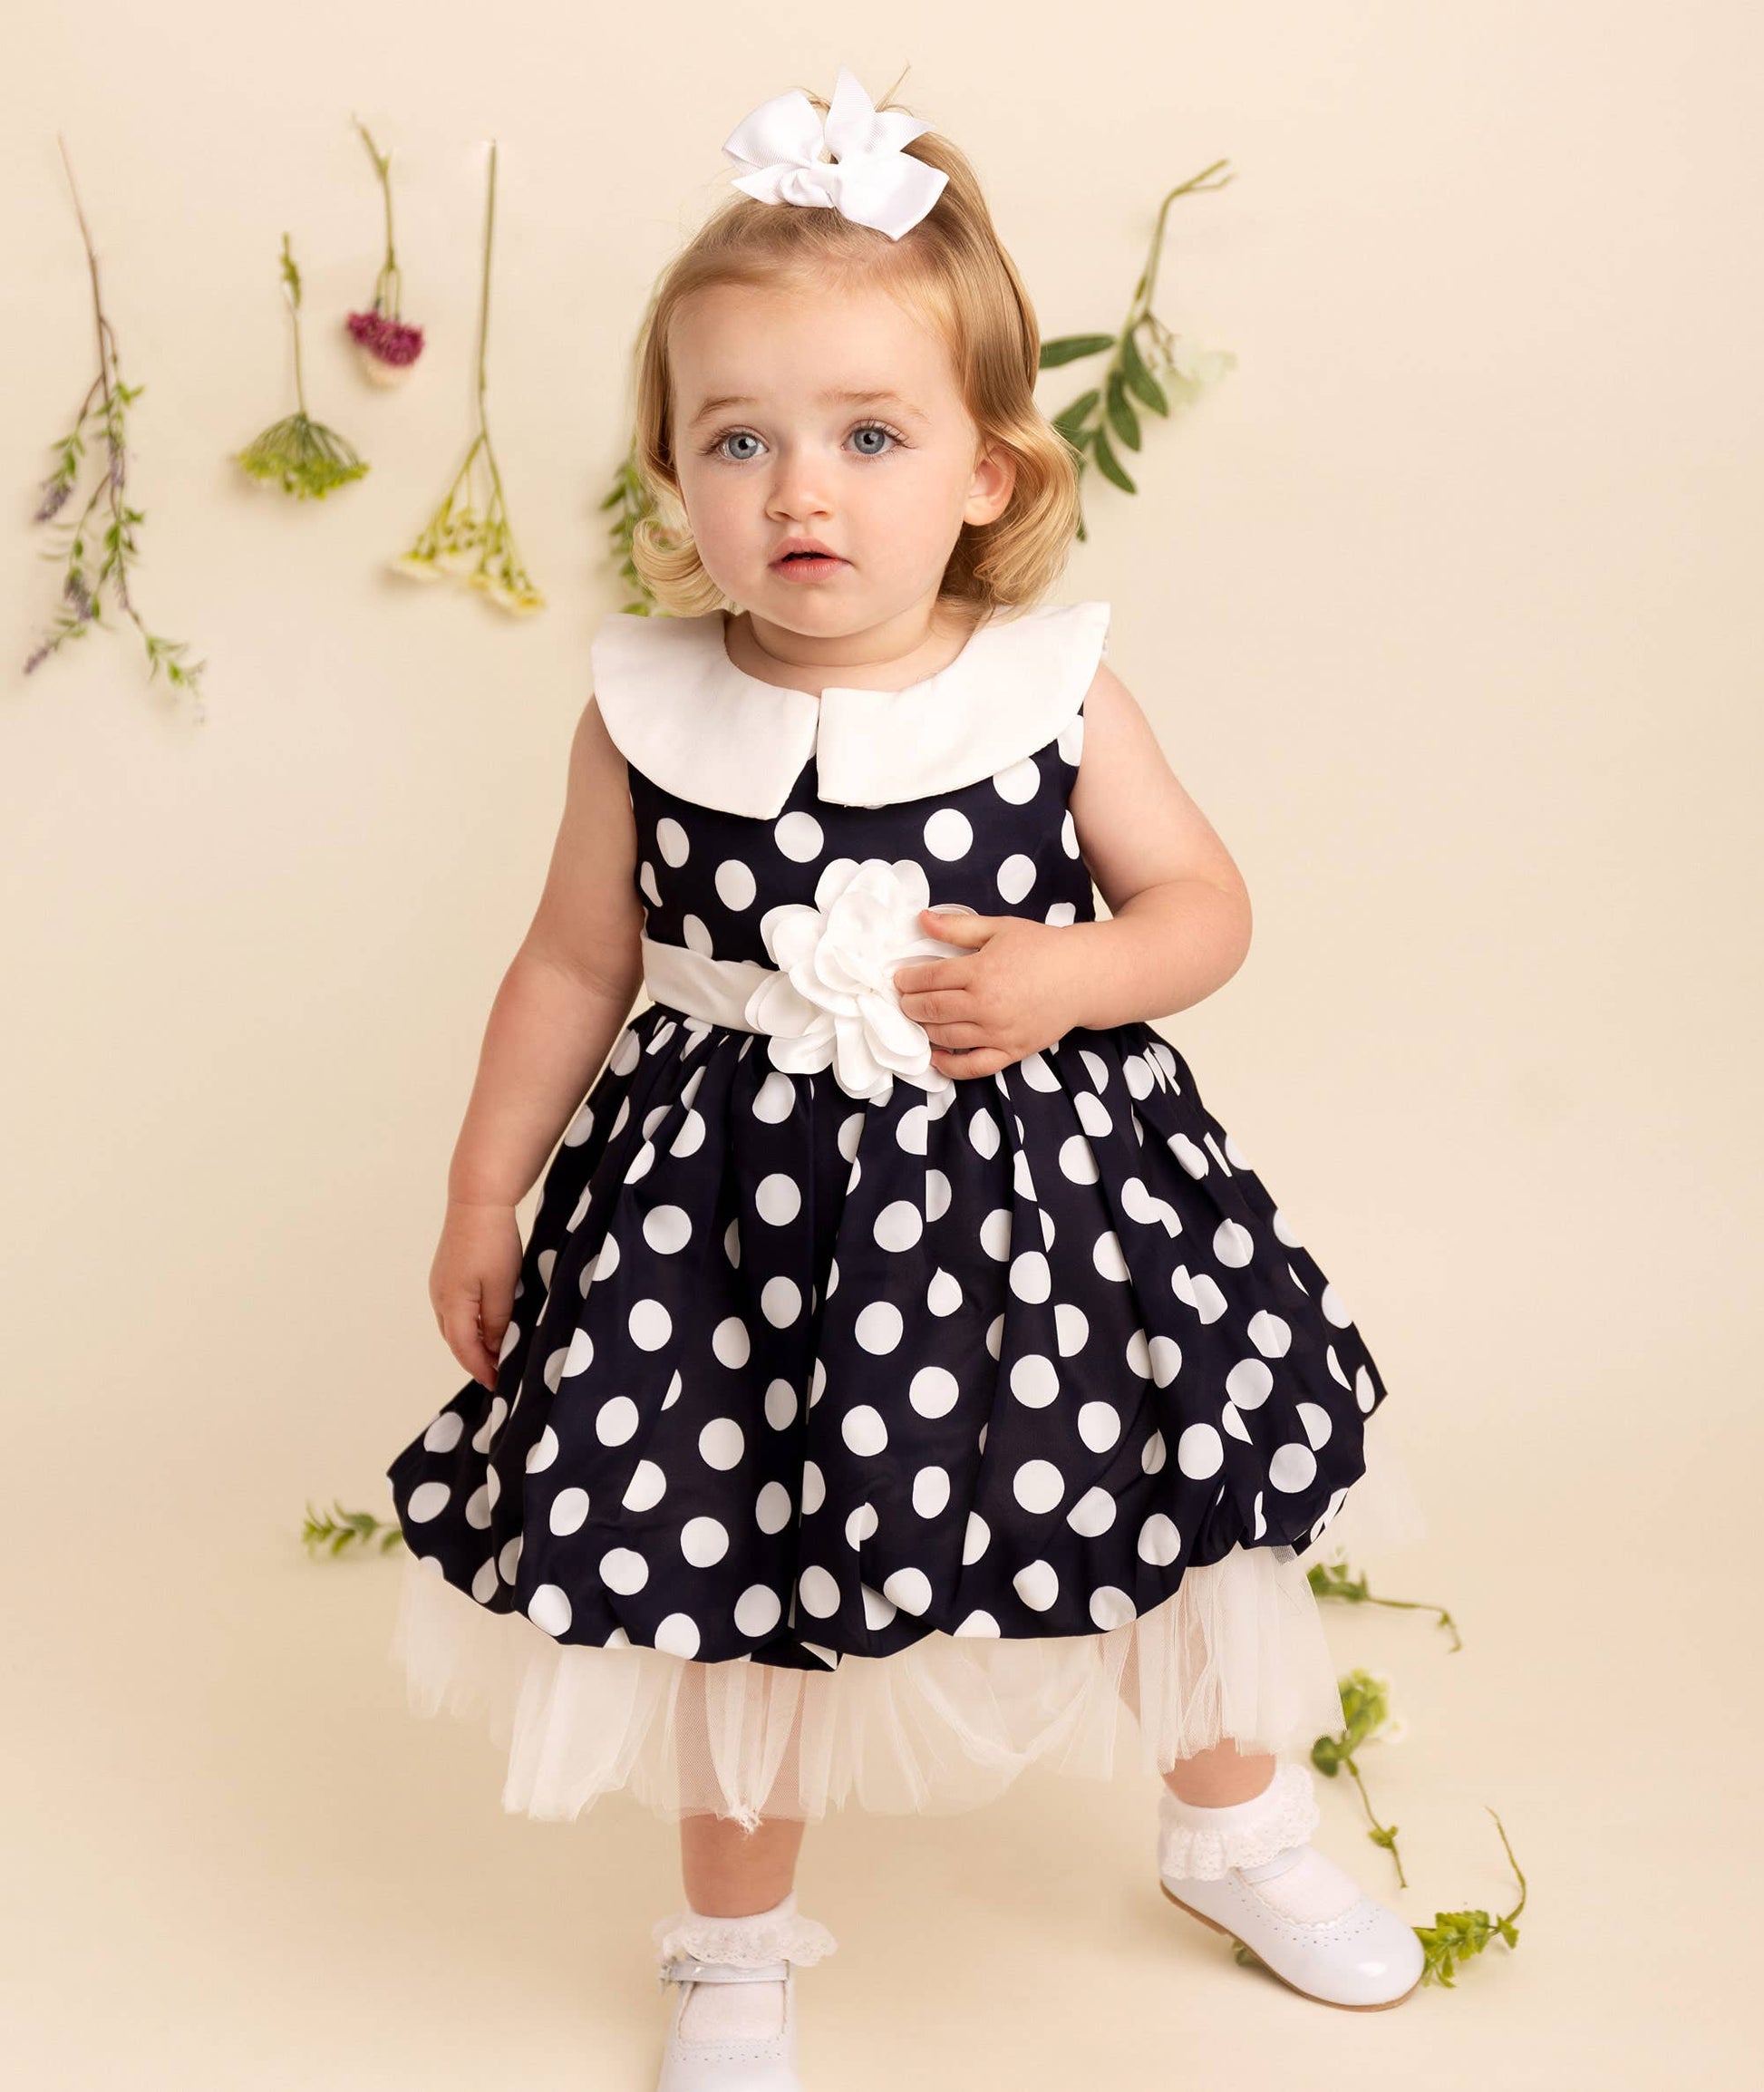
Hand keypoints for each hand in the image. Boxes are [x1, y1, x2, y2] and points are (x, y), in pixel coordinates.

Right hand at [429, 1197, 522, 1390]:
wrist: (478, 1201)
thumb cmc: (492, 1241)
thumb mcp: (502, 1286)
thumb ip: (497, 1321)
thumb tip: (494, 1348)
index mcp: (452, 1304)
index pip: (465, 1350)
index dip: (482, 1369)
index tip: (499, 1384)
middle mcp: (440, 1298)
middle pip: (456, 1341)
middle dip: (476, 1360)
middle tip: (499, 1374)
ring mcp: (440, 1285)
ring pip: (454, 1326)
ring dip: (472, 1343)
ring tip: (495, 1354)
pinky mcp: (446, 1274)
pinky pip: (455, 1310)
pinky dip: (469, 1324)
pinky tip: (486, 1324)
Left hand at [890, 906, 1088, 1079]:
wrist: (1083, 977)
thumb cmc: (1041, 948)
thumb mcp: (999, 928)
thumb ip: (957, 927)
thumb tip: (921, 919)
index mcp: (981, 972)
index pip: (929, 979)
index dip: (907, 980)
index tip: (900, 980)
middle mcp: (987, 1005)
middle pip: (931, 1010)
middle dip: (909, 1005)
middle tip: (904, 1001)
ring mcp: (999, 1033)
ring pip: (945, 1038)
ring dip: (924, 1030)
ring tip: (918, 1020)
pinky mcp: (1011, 1052)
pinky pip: (973, 1067)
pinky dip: (949, 1066)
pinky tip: (935, 1057)